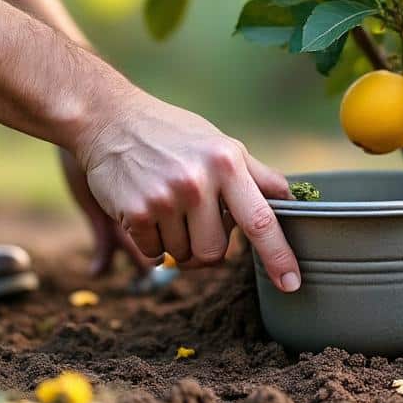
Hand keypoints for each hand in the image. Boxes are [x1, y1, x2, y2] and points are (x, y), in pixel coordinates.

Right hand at [73, 90, 300, 292]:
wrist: (109, 118)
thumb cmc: (172, 133)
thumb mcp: (220, 144)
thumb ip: (256, 175)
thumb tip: (292, 200)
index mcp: (227, 163)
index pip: (261, 220)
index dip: (278, 256)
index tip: (291, 283)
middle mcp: (198, 181)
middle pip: (216, 252)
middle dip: (206, 246)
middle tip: (194, 219)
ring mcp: (165, 198)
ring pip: (183, 256)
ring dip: (176, 242)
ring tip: (166, 205)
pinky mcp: (135, 212)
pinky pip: (154, 254)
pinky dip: (151, 242)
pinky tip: (145, 210)